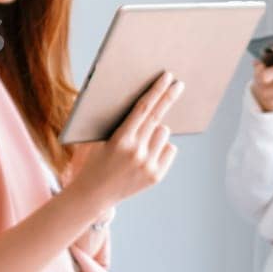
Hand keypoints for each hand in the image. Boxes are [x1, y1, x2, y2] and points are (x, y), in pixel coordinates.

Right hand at [74, 72, 181, 203]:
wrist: (93, 194)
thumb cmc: (94, 160)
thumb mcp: (99, 138)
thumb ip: (117, 121)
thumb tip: (141, 100)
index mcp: (120, 140)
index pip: (142, 109)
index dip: (156, 91)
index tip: (166, 77)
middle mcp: (136, 152)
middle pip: (158, 117)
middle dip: (168, 97)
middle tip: (179, 84)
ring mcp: (148, 165)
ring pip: (164, 133)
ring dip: (156, 130)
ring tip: (140, 141)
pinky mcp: (157, 175)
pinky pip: (170, 149)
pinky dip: (161, 147)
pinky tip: (146, 154)